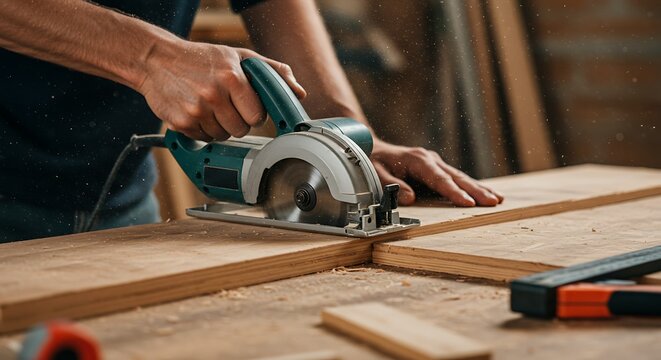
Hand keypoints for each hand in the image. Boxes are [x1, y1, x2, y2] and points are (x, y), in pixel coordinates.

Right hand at [137, 40, 305, 140]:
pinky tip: (197, 112)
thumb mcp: (239, 56)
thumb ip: (272, 72)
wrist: (157, 60)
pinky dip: (203, 130)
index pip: (257, 116)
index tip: (247, 106)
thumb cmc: (203, 58)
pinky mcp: (182, 122)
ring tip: (210, 107)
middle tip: (227, 105)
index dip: (254, 113)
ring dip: (220, 127)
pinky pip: (204, 139)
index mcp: (232, 77)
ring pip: (223, 136)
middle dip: (238, 121)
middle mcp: (214, 94)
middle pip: (241, 130)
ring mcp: (196, 110)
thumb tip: (299, 92)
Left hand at [370, 140, 503, 206]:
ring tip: (497, 199)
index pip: (439, 179)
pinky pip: (456, 177)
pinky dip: (471, 186)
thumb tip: (409, 198)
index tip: (468, 202)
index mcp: (417, 160)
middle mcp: (430, 159)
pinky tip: (485, 193)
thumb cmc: (373, 162)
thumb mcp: (375, 173)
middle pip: (456, 177)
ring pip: (460, 176)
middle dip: (475, 190)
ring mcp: (435, 162)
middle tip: (493, 202)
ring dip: (478, 188)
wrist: (372, 147)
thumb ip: (390, 185)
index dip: (453, 192)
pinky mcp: (436, 167)